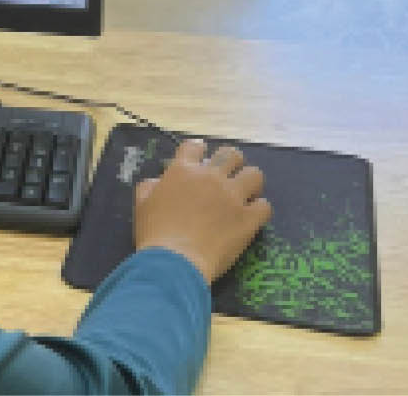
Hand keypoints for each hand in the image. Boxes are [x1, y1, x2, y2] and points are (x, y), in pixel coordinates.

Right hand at [134, 138, 271, 282]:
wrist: (174, 261)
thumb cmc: (153, 233)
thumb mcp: (142, 203)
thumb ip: (151, 186)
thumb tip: (158, 181)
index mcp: (183, 170)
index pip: (194, 146)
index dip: (198, 150)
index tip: (200, 157)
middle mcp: (210, 177)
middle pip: (231, 154)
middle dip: (230, 162)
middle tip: (226, 176)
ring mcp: (232, 197)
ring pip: (254, 175)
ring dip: (249, 183)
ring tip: (244, 194)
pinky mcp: (248, 219)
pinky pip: (265, 206)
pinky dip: (259, 209)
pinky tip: (251, 216)